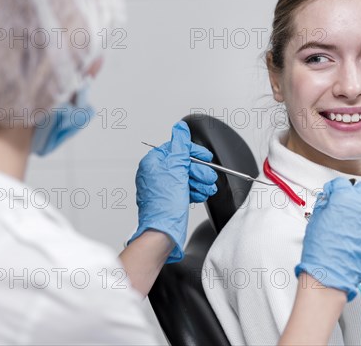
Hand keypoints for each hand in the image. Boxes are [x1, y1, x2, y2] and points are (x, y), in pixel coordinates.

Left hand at [128, 121, 216, 262]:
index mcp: (153, 163)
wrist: (163, 231)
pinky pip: (186, 189)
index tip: (205, 157)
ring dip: (200, 182)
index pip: (176, 149)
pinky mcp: (171, 199)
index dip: (193, 153)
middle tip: (207, 177)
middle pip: (184, 164)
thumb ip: (179, 146)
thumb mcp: (175, 168)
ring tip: (206, 188)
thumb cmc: (165, 204)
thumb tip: (180, 128)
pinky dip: (196, 190)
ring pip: (187, 177)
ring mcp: (163, 188)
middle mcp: (156, 174)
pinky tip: (200, 194)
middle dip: (199, 171)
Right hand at [295, 177, 360, 300]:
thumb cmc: (321, 248)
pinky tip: (354, 237)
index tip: (332, 194)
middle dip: (356, 194)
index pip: (343, 184)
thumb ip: (325, 204)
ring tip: (350, 222)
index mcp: (346, 198)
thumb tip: (329, 199)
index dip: (335, 188)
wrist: (330, 274)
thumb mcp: (316, 219)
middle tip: (345, 203)